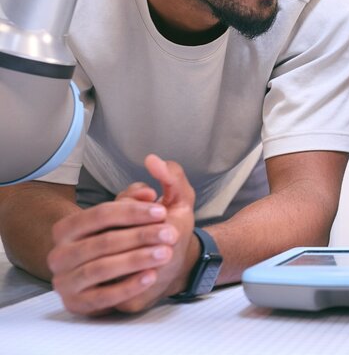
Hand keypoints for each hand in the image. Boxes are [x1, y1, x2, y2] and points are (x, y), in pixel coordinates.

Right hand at [47, 155, 195, 315]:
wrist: (157, 271)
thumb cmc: (154, 234)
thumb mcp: (167, 202)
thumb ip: (166, 178)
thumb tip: (155, 160)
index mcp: (73, 225)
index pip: (100, 214)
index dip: (132, 212)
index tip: (161, 210)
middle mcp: (63, 252)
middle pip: (102, 241)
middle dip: (140, 236)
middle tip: (170, 234)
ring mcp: (67, 280)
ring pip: (100, 268)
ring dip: (136, 260)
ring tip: (164, 253)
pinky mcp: (79, 304)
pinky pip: (101, 297)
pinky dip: (127, 286)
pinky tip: (151, 277)